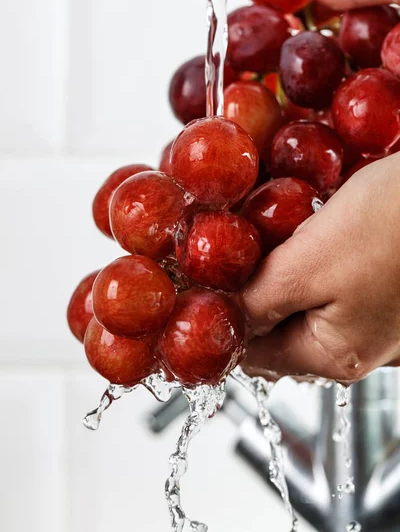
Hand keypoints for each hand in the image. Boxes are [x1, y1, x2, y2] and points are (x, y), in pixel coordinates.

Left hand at [240, 153, 399, 383]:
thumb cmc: (395, 223)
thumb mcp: (308, 265)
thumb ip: (257, 302)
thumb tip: (218, 320)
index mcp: (334, 354)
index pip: (251, 355)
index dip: (218, 320)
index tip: (195, 287)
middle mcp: (354, 344)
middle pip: (274, 326)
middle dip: (246, 287)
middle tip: (224, 249)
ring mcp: (370, 315)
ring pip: (297, 297)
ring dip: (273, 267)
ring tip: (257, 232)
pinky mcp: (378, 283)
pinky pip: (323, 278)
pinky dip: (301, 255)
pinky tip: (295, 224)